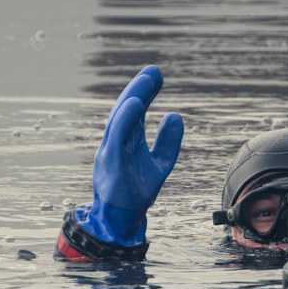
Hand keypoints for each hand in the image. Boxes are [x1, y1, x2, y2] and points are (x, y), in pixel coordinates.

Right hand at [77, 66, 183, 245]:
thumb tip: (175, 115)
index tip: (157, 74)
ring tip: (147, 81)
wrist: (121, 218)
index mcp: (126, 140)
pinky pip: (117, 136)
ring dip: (133, 98)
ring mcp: (111, 150)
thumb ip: (168, 142)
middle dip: (140, 89)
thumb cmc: (137, 190)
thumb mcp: (160, 163)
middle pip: (127, 110)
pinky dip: (125, 118)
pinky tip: (137, 103)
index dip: (145, 92)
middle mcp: (116, 141)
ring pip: (120, 119)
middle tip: (154, 70)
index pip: (135, 111)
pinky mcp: (112, 162)